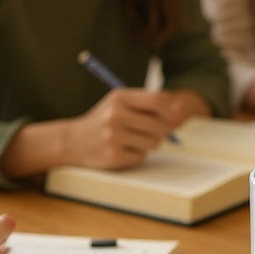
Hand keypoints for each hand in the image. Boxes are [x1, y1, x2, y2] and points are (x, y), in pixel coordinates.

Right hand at [63, 88, 187, 168]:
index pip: (158, 101)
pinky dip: (138, 154)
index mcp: (120, 97)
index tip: (174, 117)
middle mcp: (115, 115)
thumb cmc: (105, 119)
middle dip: (164, 130)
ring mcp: (113, 137)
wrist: (73, 141)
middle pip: (160, 124)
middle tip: (155, 131)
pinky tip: (124, 149)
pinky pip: (142, 156)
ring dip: (151, 143)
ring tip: (136, 139)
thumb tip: (181, 113)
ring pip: (154, 142)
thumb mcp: (122, 103)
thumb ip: (150, 104)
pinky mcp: (113, 156)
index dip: (172, 110)